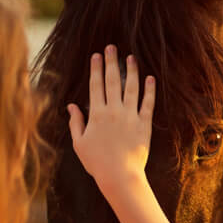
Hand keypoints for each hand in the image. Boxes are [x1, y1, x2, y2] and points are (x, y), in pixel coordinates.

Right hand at [68, 45, 154, 200]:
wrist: (120, 176)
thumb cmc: (97, 162)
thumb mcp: (79, 143)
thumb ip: (76, 122)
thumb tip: (71, 106)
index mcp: (96, 114)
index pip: (96, 85)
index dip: (96, 68)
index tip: (96, 55)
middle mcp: (114, 111)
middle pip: (112, 81)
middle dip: (111, 62)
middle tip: (111, 47)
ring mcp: (130, 117)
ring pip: (131, 88)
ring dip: (132, 71)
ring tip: (132, 57)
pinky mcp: (144, 125)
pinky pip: (148, 104)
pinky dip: (150, 90)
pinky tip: (150, 78)